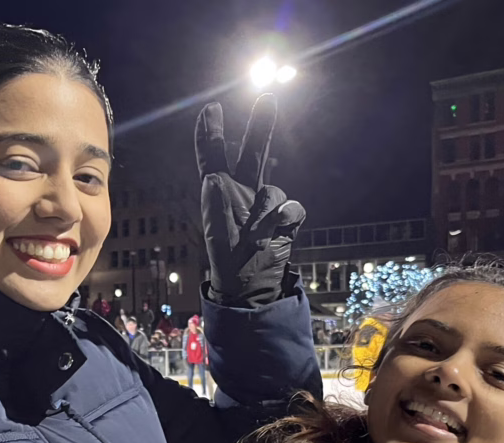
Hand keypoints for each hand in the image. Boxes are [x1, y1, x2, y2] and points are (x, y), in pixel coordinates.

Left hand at [195, 93, 305, 304]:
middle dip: (260, 126)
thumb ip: (216, 203)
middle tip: (269, 98)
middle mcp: (243, 190)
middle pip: (253, 153)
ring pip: (275, 190)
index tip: (210, 109)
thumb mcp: (216, 232)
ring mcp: (266, 204)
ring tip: (254, 237)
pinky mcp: (286, 219)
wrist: (248, 283)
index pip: (213, 156)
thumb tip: (214, 177)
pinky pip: (293, 208)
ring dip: (266, 212)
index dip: (210, 133)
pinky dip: (286, 217)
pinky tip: (277, 231)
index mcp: (220, 191)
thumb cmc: (226, 257)